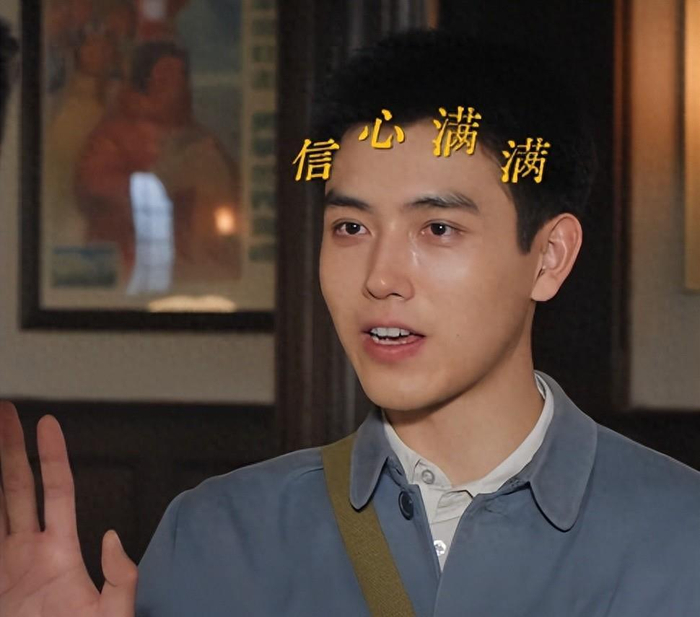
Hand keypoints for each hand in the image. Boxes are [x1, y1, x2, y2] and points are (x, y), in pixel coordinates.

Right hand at [0, 402, 136, 616]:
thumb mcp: (111, 616)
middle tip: (5, 412)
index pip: (56, 490)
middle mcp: (26, 553)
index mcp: (58, 552)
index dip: (51, 456)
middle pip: (16, 488)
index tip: (46, 423)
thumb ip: (121, 579)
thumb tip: (113, 536)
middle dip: (9, 450)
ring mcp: (2, 568)